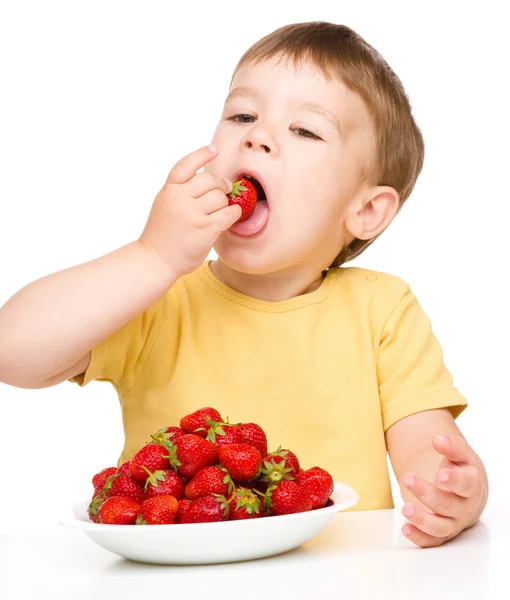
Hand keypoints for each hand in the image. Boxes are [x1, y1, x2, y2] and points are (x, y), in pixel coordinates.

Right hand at [139, 144, 241, 277]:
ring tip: (220, 211)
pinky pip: (229, 213)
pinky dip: (234, 213)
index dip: (201, 155)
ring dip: (225, 203)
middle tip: (225, 190)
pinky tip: (230, 217)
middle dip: (220, 184)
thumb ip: (180, 192)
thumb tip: (208, 181)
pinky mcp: (206, 228)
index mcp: (168, 190)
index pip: (186, 165)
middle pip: (209, 179)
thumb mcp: (164, 205)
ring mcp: (193, 213)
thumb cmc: (162, 235)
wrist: (155, 260)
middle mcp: (179, 198)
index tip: (213, 149)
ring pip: (220, 197)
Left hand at [400, 434, 486, 547]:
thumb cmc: (462, 470)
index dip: (454, 481)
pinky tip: (405, 528)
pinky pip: (432, 540)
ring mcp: (453, 522)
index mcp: (471, 485)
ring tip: (405, 508)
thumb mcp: (461, 455)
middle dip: (427, 493)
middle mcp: (464, 507)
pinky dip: (419, 537)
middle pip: (447, 505)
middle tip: (408, 479)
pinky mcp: (441, 533)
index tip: (441, 474)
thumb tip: (438, 440)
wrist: (467, 491)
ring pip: (440, 527)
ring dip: (422, 520)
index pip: (466, 485)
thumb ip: (452, 446)